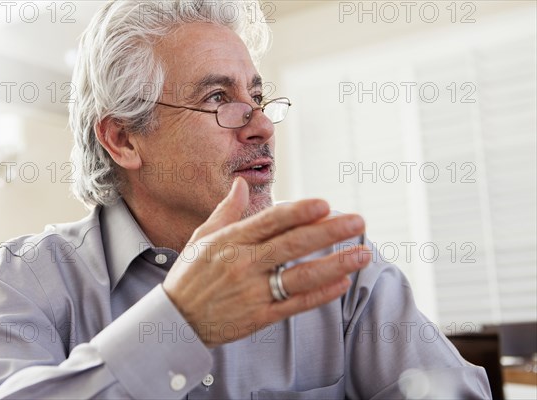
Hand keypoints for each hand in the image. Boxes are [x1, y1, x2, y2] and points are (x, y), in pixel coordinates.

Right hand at [162, 177, 369, 346]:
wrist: (175, 322)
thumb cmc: (189, 275)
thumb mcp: (201, 237)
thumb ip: (226, 211)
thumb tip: (242, 184)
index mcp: (230, 241)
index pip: (270, 221)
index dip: (299, 212)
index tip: (325, 203)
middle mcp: (243, 264)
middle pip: (292, 244)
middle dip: (329, 231)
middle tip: (358, 221)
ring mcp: (252, 292)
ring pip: (300, 275)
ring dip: (335, 264)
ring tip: (363, 253)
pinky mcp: (259, 316)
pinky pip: (295, 304)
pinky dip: (320, 294)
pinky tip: (342, 283)